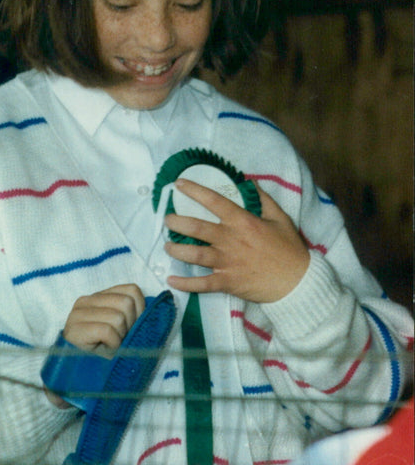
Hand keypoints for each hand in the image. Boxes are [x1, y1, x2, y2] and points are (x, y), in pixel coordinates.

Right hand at [44, 284, 145, 408]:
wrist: (77, 378)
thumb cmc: (103, 353)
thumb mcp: (120, 330)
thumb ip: (131, 315)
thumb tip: (155, 311)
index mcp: (99, 296)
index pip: (132, 290)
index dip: (140, 311)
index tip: (132, 329)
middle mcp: (86, 300)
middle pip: (127, 303)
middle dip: (130, 326)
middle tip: (120, 341)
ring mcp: (78, 313)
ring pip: (118, 317)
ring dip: (120, 337)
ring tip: (110, 346)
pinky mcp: (75, 329)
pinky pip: (107, 331)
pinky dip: (112, 344)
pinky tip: (104, 351)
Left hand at [164, 179, 309, 302]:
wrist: (298, 283)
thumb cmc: (289, 249)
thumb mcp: (280, 218)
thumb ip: (263, 199)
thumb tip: (248, 181)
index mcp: (242, 222)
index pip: (214, 201)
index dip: (194, 190)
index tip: (179, 184)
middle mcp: (230, 240)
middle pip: (196, 227)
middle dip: (177, 222)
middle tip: (167, 219)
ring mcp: (227, 262)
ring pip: (194, 254)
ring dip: (177, 249)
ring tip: (167, 245)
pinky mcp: (227, 282)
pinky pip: (202, 283)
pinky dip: (185, 283)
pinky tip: (171, 279)